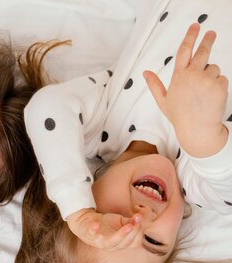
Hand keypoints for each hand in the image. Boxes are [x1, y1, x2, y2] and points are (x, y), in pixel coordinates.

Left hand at [66, 207, 141, 248]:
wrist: (85, 220)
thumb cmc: (105, 223)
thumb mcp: (120, 222)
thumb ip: (130, 222)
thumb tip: (139, 217)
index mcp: (120, 243)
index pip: (133, 242)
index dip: (138, 232)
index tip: (140, 218)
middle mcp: (110, 245)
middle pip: (124, 243)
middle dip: (133, 232)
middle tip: (138, 220)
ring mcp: (99, 241)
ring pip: (111, 243)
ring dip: (120, 235)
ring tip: (129, 226)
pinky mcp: (88, 234)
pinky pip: (91, 234)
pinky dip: (93, 230)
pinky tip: (96, 225)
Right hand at [143, 23, 228, 157]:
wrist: (197, 131)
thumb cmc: (180, 117)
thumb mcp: (164, 102)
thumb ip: (154, 85)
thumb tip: (145, 72)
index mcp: (179, 77)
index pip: (184, 50)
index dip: (190, 36)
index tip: (195, 26)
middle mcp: (192, 75)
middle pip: (203, 51)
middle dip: (208, 40)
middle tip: (211, 33)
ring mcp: (206, 79)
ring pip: (214, 68)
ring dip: (211, 76)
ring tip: (204, 94)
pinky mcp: (219, 84)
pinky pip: (222, 78)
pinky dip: (219, 86)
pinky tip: (212, 98)